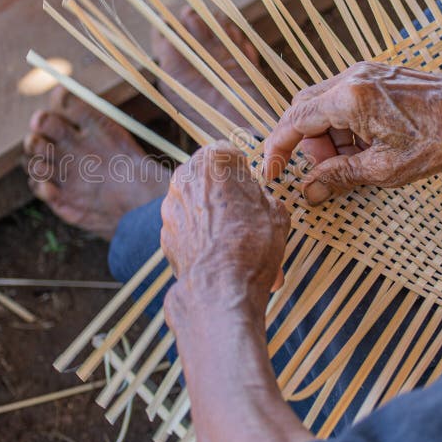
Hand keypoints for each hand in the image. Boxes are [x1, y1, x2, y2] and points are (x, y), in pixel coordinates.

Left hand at [160, 142, 289, 313]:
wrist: (221, 286)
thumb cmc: (252, 243)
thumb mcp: (277, 211)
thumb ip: (262, 196)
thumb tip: (257, 201)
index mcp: (213, 159)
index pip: (231, 155)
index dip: (245, 174)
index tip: (253, 190)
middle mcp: (184, 176)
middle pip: (211, 181)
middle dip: (229, 198)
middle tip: (249, 220)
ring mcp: (170, 206)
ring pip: (199, 208)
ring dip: (216, 222)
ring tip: (241, 248)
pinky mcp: (164, 233)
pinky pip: (189, 231)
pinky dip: (202, 241)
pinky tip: (222, 260)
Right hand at [263, 61, 441, 203]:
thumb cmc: (441, 138)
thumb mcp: (386, 168)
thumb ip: (340, 176)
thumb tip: (310, 191)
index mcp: (349, 98)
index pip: (293, 122)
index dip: (277, 148)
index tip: (272, 171)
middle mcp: (351, 78)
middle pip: (303, 111)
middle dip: (308, 144)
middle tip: (329, 170)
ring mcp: (364, 73)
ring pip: (322, 106)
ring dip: (328, 136)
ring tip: (358, 159)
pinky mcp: (376, 75)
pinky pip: (343, 100)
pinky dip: (344, 125)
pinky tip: (368, 143)